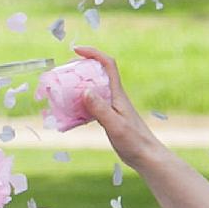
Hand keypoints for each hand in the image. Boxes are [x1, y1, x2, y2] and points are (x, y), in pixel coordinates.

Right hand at [68, 47, 163, 169]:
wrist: (147, 156)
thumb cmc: (134, 141)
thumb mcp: (115, 125)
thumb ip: (100, 109)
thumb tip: (84, 90)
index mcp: (117, 94)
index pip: (107, 64)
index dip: (93, 53)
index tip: (76, 51)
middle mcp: (114, 96)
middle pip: (97, 73)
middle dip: (80, 68)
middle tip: (62, 73)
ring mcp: (111, 107)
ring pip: (93, 89)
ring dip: (77, 86)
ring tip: (61, 91)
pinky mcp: (108, 117)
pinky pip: (91, 105)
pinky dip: (79, 105)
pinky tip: (70, 114)